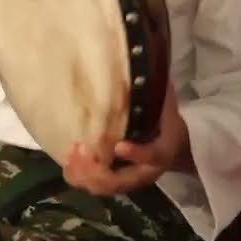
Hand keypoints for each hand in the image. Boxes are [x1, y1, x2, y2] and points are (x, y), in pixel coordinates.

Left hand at [62, 80, 189, 195]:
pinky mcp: (115, 180)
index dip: (137, 154)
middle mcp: (146, 170)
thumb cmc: (162, 116)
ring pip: (105, 187)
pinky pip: (95, 185)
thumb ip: (152, 84)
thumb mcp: (162, 99)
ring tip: (70, 154)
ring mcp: (129, 178)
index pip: (153, 155)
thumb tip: (138, 54)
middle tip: (81, 150)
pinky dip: (79, 176)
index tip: (119, 146)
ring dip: (84, 174)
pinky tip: (67, 160)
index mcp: (164, 148)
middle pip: (121, 181)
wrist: (173, 143)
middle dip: (98, 169)